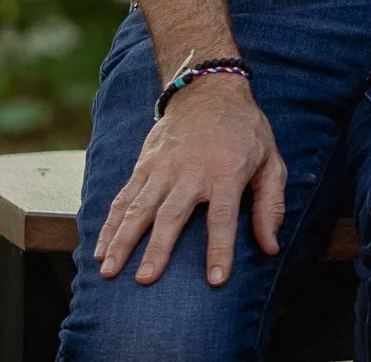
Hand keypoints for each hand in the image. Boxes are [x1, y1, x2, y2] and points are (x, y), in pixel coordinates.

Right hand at [95, 74, 285, 285]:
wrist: (210, 91)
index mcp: (227, 172)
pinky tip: (98, 249)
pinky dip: (109, 224)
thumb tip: (271, 247)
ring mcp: (164, 167)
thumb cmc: (246, 131)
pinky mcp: (145, 164)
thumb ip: (271, 205)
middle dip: (158, 248)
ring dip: (122, 240)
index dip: (220, 249)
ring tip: (108, 271)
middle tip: (145, 280)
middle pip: (172, 214)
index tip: (215, 280)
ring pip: (140, 208)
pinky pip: (124, 197)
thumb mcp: (271, 161)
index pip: (224, 217)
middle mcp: (192, 171)